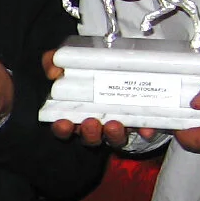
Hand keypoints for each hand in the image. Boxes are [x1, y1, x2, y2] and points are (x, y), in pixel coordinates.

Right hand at [41, 49, 156, 148]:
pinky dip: (145, 130)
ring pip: (114, 139)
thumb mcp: (69, 61)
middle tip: (91, 123)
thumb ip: (54, 62)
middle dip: (89, 133)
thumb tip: (53, 71)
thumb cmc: (91, 67)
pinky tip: (146, 127)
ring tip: (114, 124)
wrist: (124, 64)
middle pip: (90, 137)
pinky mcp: (141, 123)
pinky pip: (144, 130)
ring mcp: (119, 126)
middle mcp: (97, 124)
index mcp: (76, 113)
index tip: (63, 123)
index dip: (62, 129)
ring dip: (113, 135)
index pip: (64, 127)